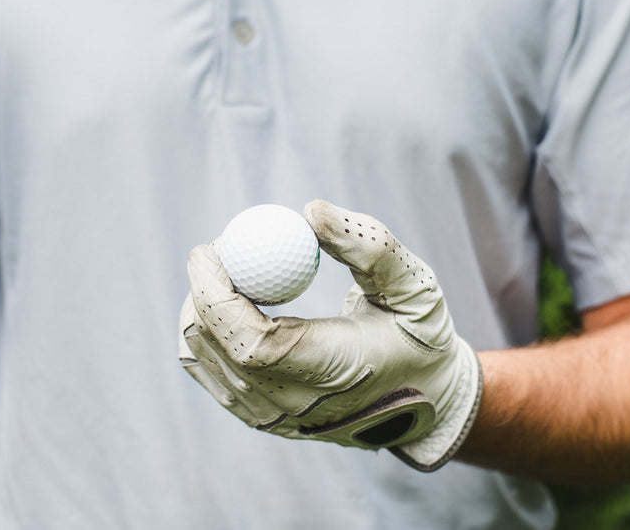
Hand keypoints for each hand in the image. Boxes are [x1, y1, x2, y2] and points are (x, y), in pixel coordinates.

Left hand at [178, 199, 482, 470]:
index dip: (215, 294)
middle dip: (203, 289)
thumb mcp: (414, 285)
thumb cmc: (420, 336)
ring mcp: (272, 418)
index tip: (210, 248)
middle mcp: (294, 406)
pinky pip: (210, 370)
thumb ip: (369, 245)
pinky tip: (236, 303)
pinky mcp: (260, 418)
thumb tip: (310, 210)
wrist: (429, 402)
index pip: (250, 344)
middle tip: (225, 248)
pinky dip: (209, 330)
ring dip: (201, 307)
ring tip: (236, 272)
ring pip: (200, 358)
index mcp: (332, 374)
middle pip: (213, 346)